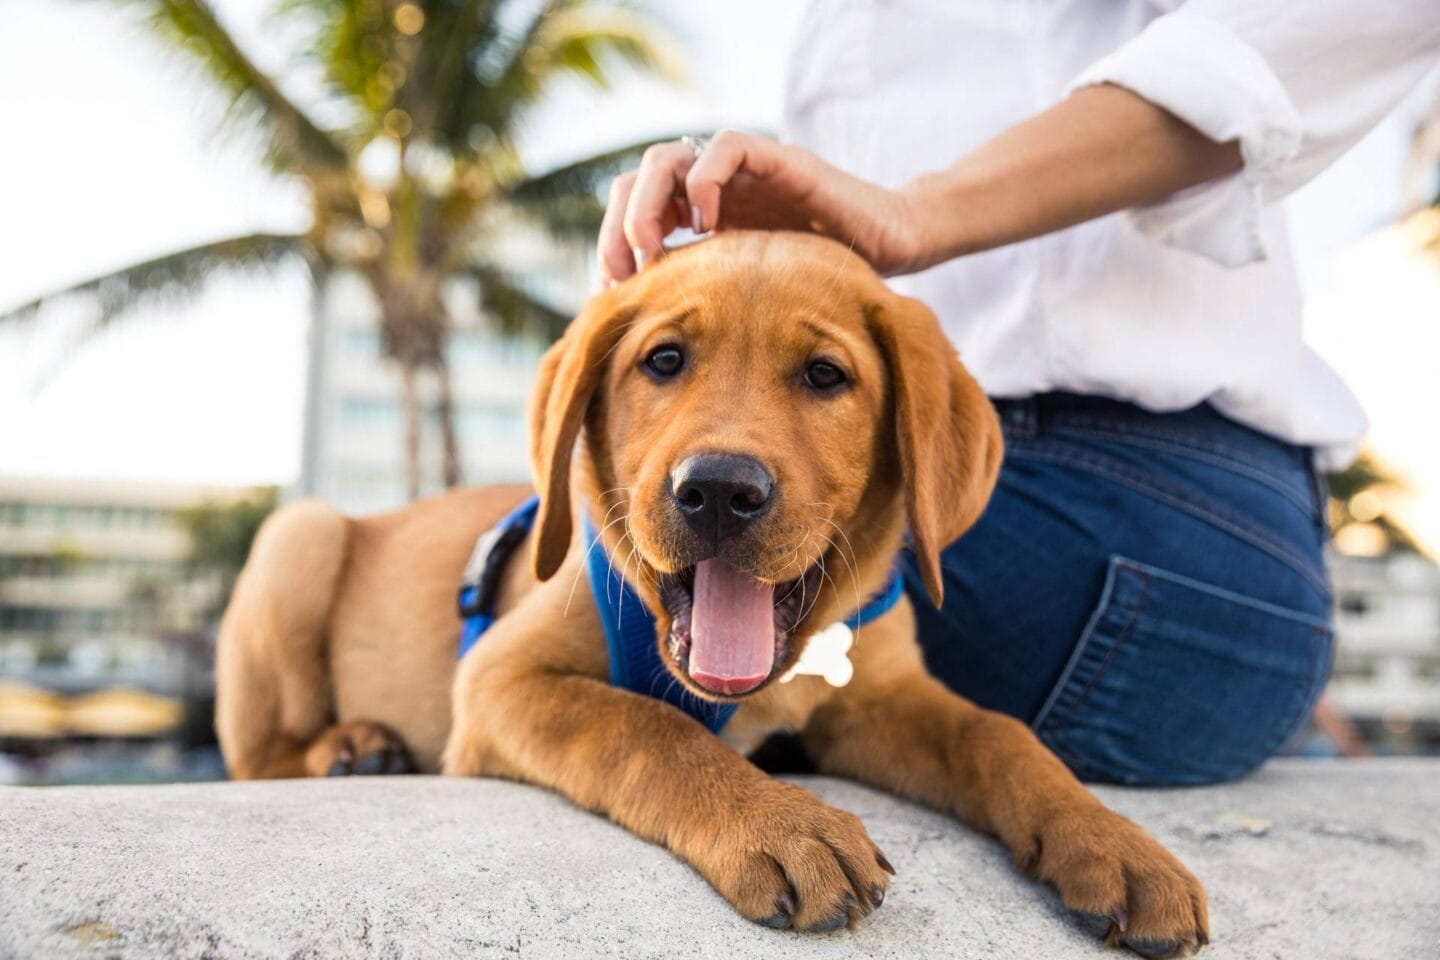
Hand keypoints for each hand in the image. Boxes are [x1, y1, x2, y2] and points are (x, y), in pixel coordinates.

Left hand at [597, 130, 928, 284]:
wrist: (891, 247)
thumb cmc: (826, 281)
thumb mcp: (751, 300)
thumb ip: (709, 309)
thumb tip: (652, 356)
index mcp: (701, 220)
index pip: (630, 211)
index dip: (610, 244)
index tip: (612, 291)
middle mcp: (715, 191)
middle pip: (636, 181)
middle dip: (618, 226)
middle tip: (623, 274)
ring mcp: (743, 173)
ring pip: (669, 158)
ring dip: (648, 203)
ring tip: (652, 249)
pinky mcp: (778, 160)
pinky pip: (726, 148)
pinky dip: (704, 183)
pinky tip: (707, 229)